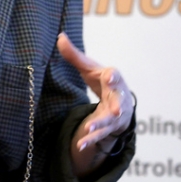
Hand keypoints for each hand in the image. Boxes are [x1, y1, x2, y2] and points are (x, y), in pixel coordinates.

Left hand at [57, 33, 132, 151]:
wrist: (121, 103)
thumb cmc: (103, 81)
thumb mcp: (90, 68)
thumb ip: (74, 55)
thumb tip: (59, 36)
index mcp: (113, 80)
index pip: (114, 76)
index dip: (112, 76)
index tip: (110, 75)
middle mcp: (117, 98)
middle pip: (118, 101)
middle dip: (117, 105)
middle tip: (115, 110)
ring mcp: (114, 116)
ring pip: (108, 121)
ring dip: (99, 125)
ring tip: (88, 128)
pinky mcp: (108, 129)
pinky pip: (99, 137)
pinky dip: (90, 140)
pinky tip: (79, 145)